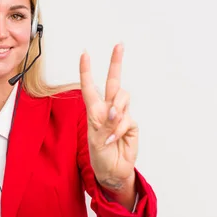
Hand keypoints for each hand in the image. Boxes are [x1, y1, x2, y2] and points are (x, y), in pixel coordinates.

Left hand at [79, 44, 138, 191]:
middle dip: (116, 62)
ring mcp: (120, 115)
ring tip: (111, 127)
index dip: (86, 71)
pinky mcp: (131, 124)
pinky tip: (115, 139)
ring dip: (117, 110)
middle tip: (119, 45)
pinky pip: (127, 118)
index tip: (84, 54)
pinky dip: (120, 128)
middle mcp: (107, 109)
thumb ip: (105, 124)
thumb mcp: (96, 140)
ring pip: (122, 98)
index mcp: (94, 110)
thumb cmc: (100, 155)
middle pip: (113, 82)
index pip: (89, 87)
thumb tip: (116, 111)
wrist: (113, 171)